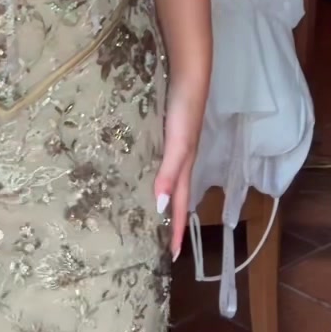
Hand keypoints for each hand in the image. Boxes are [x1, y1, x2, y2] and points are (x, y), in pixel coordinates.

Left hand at [154, 85, 203, 260]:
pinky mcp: (166, 132)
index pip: (181, 207)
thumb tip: (162, 208)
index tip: (173, 257)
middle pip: (176, 197)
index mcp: (185, 168)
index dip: (177, 231)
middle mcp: (181, 161)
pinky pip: (160, 163)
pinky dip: (155, 176)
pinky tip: (142, 173)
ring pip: (168, 181)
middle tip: (157, 241)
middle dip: (170, 220)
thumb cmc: (184, 111)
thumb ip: (170, 174)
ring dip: (163, 199)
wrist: (188, 74)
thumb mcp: (179, 145)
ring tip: (149, 214)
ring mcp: (174, 146)